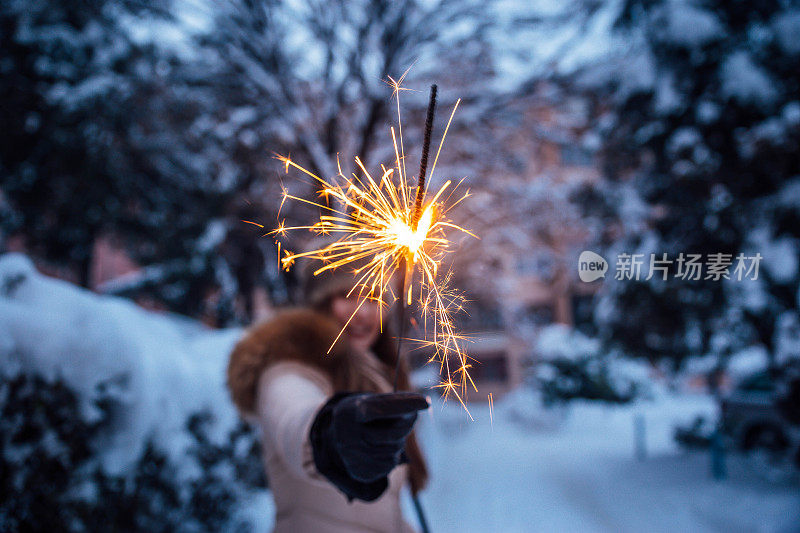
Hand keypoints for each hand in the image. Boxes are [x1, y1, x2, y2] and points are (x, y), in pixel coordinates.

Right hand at [310, 392, 428, 500]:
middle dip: (406, 427)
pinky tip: (381, 449)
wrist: (339, 434)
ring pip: (392, 451)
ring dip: (398, 442)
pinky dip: (391, 457)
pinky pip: (388, 466)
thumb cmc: (364, 412)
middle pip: (392, 435)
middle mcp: (348, 435)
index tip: (426, 402)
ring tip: (388, 435)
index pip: (377, 409)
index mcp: (352, 412)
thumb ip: (396, 401)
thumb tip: (423, 404)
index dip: (402, 406)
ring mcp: (351, 455)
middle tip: (410, 419)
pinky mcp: (358, 472)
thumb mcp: (373, 400)